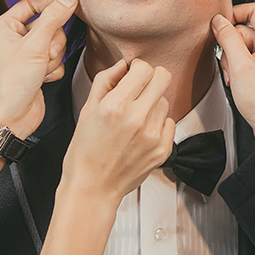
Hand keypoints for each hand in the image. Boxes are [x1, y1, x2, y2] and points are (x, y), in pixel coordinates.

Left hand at [0, 0, 76, 138]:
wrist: (11, 118)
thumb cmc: (12, 84)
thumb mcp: (35, 46)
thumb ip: (54, 19)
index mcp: (5, 26)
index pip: (32, 3)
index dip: (51, 4)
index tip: (69, 6)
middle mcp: (14, 38)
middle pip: (48, 24)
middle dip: (53, 41)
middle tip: (44, 53)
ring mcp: (26, 53)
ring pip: (55, 41)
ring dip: (54, 56)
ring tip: (41, 68)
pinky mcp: (36, 66)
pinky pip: (56, 58)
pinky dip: (54, 68)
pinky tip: (43, 77)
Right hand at [59, 60, 174, 205]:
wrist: (93, 189)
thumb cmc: (85, 154)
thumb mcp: (87, 111)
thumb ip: (105, 81)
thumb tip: (122, 65)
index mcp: (116, 106)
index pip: (144, 68)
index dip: (137, 67)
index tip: (133, 74)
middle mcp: (137, 119)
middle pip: (163, 77)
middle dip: (151, 78)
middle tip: (139, 89)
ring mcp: (153, 135)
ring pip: (165, 100)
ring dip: (153, 104)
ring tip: (135, 119)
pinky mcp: (163, 149)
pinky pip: (170, 122)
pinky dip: (158, 124)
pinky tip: (142, 133)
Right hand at [213, 3, 254, 143]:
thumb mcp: (240, 67)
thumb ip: (228, 39)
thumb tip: (219, 21)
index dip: (234, 13)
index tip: (219, 24)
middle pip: (246, 30)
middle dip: (231, 46)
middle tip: (229, 65)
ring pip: (245, 47)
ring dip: (233, 60)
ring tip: (234, 78)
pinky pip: (249, 60)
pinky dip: (239, 68)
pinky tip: (237, 82)